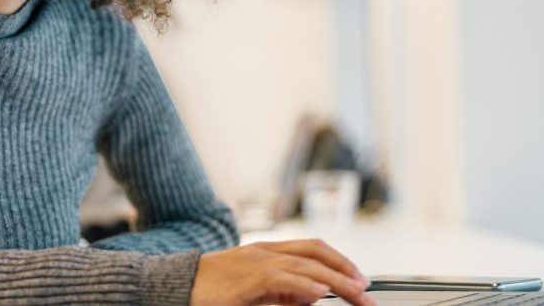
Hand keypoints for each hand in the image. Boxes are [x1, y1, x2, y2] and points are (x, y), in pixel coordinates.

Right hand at [189, 239, 374, 305]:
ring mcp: (254, 262)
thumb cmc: (211, 292)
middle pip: (315, 253)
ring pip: (304, 264)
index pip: (313, 249)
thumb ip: (284, 292)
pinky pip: (280, 278)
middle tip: (368, 291)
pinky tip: (321, 291)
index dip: (341, 261)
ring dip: (336, 279)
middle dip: (346, 271)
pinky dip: (303, 284)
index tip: (361, 280)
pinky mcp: (244, 278)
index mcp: (268, 252)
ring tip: (357, 293)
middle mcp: (264, 252)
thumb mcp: (255, 292)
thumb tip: (314, 294)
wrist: (174, 286)